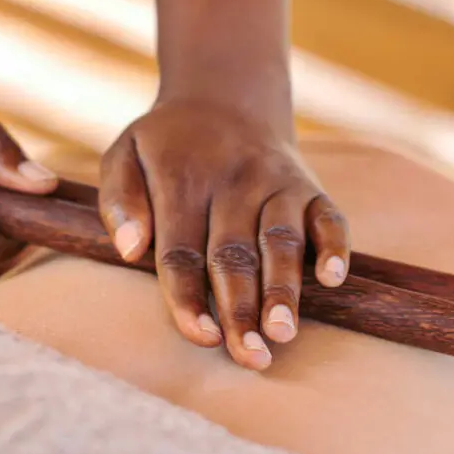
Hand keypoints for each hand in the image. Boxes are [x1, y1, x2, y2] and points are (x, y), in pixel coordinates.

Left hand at [99, 93, 349, 369]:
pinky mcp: (310, 186)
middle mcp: (235, 181)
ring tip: (284, 333)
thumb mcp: (126, 154)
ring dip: (284, 289)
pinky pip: (329, 216)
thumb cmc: (169, 143)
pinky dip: (335, 246)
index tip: (202, 337)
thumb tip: (129, 252)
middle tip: (250, 356)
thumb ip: (118, 200)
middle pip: (235, 254)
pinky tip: (332, 279)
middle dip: (242, 308)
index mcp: (183, 179)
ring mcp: (277, 182)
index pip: (182, 249)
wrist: (226, 97)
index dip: (190, 297)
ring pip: (281, 241)